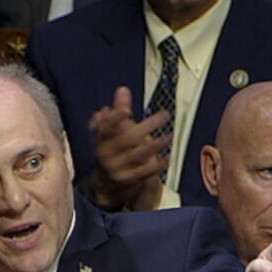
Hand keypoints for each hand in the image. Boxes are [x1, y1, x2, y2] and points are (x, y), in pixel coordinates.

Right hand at [87, 86, 169, 210]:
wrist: (105, 181)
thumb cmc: (111, 150)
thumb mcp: (112, 131)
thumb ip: (119, 110)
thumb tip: (123, 90)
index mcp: (102, 139)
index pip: (106, 127)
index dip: (115, 119)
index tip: (126, 111)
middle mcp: (107, 154)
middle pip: (127, 139)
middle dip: (148, 126)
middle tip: (165, 115)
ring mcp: (117, 168)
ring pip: (138, 155)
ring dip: (156, 145)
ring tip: (169, 136)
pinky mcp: (127, 180)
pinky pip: (144, 172)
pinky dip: (158, 165)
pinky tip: (168, 157)